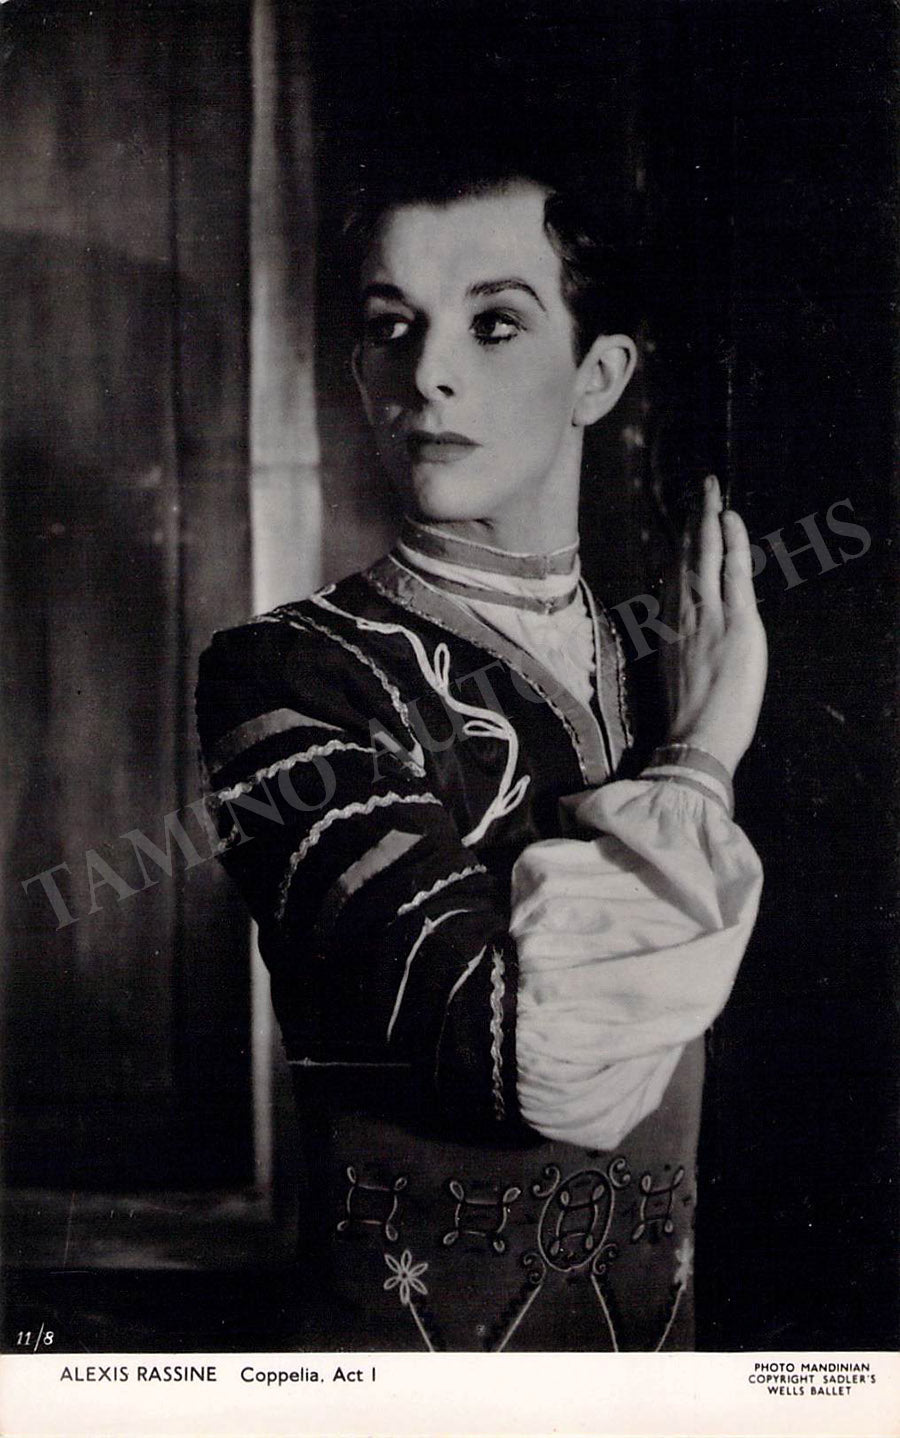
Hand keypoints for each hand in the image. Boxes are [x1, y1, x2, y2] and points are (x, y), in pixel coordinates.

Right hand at [664, 476, 767, 776]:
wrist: (695, 742)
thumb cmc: (688, 724)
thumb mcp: (673, 680)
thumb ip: (676, 651)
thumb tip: (677, 638)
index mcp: (667, 631)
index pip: (670, 579)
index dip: (675, 549)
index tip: (677, 528)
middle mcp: (681, 615)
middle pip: (684, 557)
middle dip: (691, 522)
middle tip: (697, 492)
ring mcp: (707, 615)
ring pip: (704, 554)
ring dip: (707, 518)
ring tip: (710, 490)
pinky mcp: (735, 621)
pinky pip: (732, 570)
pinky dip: (732, 541)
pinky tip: (730, 517)